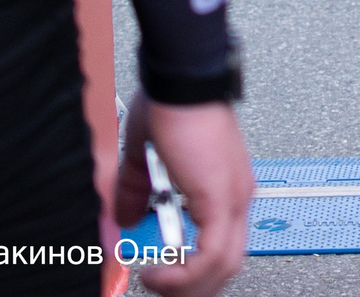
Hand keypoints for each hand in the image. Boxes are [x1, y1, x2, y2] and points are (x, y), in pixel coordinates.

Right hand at [114, 95, 250, 295]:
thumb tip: (124, 219)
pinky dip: (185, 274)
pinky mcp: (221, 198)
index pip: (222, 244)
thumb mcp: (145, 159)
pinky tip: (158, 272)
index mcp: (223, 187)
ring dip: (187, 285)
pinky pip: (213, 254)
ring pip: (224, 265)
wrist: (181, 82)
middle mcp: (235, 196)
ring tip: (155, 282)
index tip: (167, 277)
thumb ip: (135, 192)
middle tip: (161, 289)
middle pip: (227, 263)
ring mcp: (233, 198)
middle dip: (192, 287)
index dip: (195, 269)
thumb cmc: (172, 106)